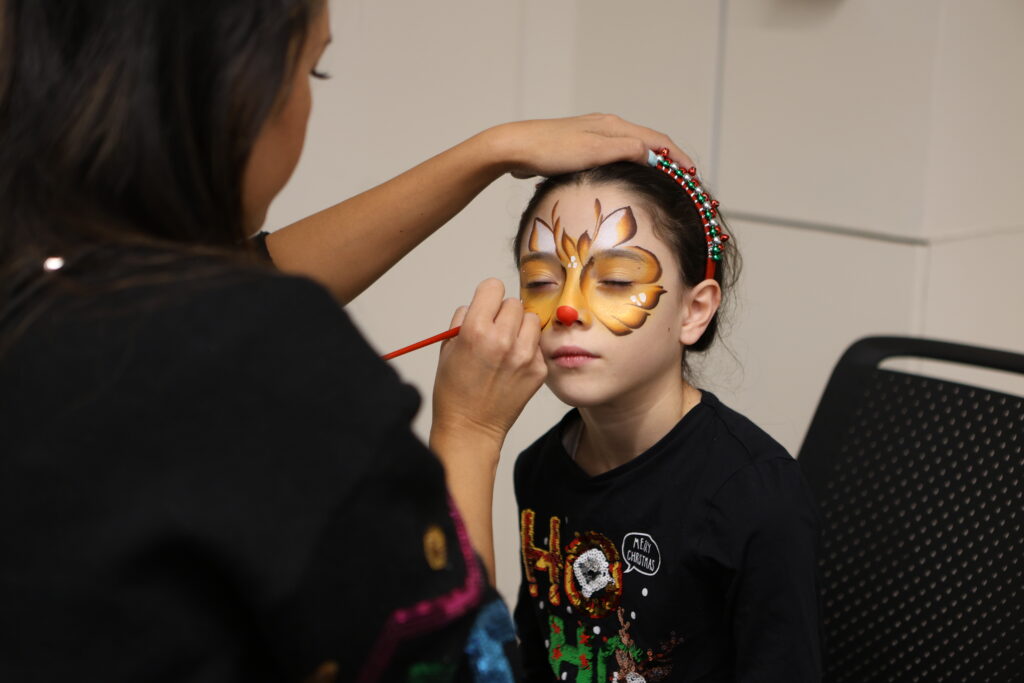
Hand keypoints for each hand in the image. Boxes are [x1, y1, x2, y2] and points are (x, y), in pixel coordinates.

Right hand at [431, 278, 546, 451]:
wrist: (471, 428)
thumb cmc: (454, 391)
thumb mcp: (447, 348)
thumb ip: (465, 319)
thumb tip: (481, 303)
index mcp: (476, 330)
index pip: (493, 287)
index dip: (488, 296)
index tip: (486, 305)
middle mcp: (503, 339)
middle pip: (514, 302)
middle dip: (503, 313)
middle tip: (494, 331)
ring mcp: (525, 355)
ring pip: (530, 319)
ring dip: (519, 327)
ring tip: (506, 346)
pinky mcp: (538, 369)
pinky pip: (537, 344)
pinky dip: (527, 349)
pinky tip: (513, 365)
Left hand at [488, 113, 693, 178]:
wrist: (515, 148)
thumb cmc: (552, 151)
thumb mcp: (593, 150)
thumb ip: (625, 150)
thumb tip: (653, 155)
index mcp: (613, 126)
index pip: (656, 140)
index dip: (677, 158)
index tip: (693, 176)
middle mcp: (606, 127)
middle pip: (646, 143)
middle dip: (668, 161)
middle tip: (683, 182)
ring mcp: (592, 137)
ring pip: (630, 150)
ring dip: (649, 164)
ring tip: (661, 183)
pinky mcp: (579, 149)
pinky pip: (613, 157)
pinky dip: (628, 167)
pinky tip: (625, 181)